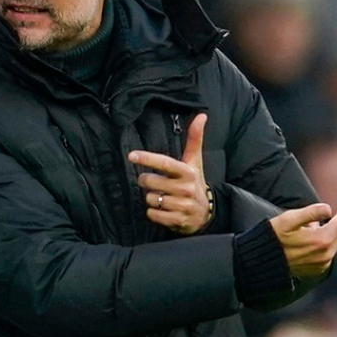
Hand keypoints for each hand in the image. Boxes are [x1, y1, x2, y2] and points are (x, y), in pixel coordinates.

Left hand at [128, 114, 208, 235]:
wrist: (205, 213)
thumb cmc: (194, 182)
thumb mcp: (195, 162)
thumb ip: (195, 139)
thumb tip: (202, 115)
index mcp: (188, 172)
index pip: (164, 163)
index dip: (147, 158)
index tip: (131, 155)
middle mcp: (186, 188)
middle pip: (150, 182)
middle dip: (146, 182)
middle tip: (154, 182)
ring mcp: (182, 205)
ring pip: (150, 199)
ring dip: (151, 198)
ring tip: (163, 197)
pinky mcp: (177, 220)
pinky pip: (152, 214)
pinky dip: (153, 212)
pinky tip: (163, 209)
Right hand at [269, 194, 336, 277]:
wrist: (260, 265)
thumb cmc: (271, 238)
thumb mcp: (287, 220)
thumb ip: (310, 212)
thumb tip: (328, 208)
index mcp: (321, 240)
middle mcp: (326, 254)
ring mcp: (323, 263)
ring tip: (332, 216)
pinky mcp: (318, 268)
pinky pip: (330, 250)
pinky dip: (329, 239)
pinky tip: (319, 232)